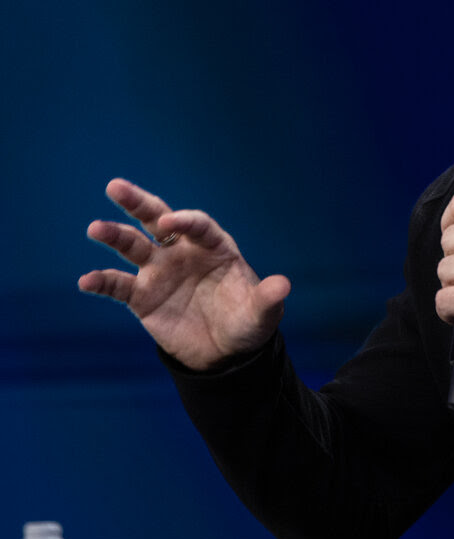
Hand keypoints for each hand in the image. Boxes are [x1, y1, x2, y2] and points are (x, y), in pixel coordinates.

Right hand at [79, 178, 289, 370]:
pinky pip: (118, 285)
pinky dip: (102, 282)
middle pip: (157, 219)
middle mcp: (183, 252)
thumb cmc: (247, 322)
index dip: (185, 220)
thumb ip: (268, 298)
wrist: (225, 352)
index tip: (170, 222)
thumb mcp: (262, 313)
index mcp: (214, 246)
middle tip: (115, 186)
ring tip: (95, 228)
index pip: (197, 225)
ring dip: (114, 236)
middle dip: (138, 203)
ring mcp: (160, 272)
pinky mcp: (142, 297)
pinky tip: (85, 281)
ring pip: (133, 246)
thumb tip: (283, 285)